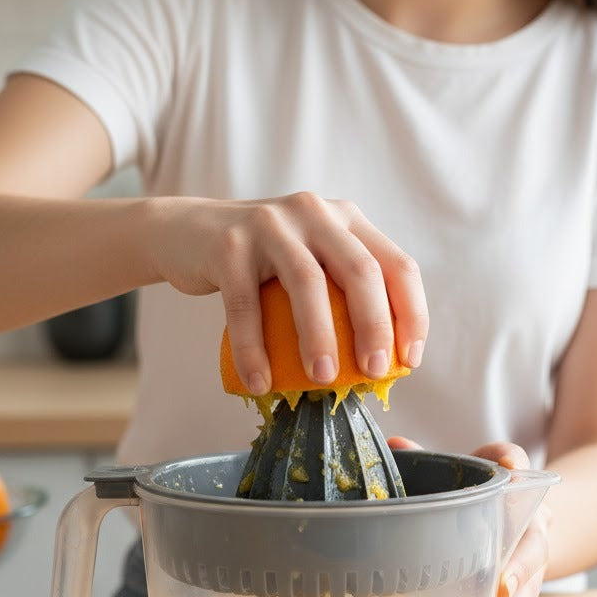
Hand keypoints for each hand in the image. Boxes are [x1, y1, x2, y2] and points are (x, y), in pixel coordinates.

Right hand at [151, 193, 427, 393]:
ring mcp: (270, 224)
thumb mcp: (309, 261)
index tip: (409, 360)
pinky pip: (245, 306)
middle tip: (373, 372)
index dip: (411, 315)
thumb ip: (341, 295)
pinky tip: (260, 382)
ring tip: (322, 379)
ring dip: (319, 338)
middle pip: (360, 271)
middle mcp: (314, 213)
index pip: (397, 265)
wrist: (185, 233)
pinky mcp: (229, 245)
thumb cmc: (261, 264)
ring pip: (307, 283)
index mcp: (346, 219)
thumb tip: (379, 367)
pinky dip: (253, 350)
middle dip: (374, 327)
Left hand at [387, 437, 549, 596]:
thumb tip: (394, 446)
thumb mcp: (461, 471)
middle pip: (533, 534)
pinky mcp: (530, 581)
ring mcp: (534, 550)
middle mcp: (530, 513)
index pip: (514, 459)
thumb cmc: (480, 491)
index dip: (511, 463)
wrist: (526, 513)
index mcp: (512, 477)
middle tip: (504, 585)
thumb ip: (428, 460)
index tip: (508, 469)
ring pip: (533, 577)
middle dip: (520, 562)